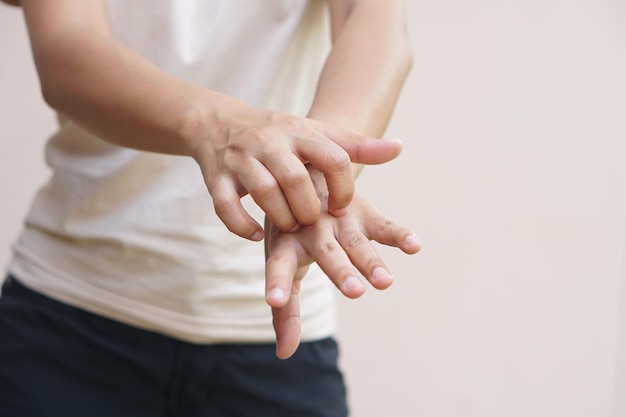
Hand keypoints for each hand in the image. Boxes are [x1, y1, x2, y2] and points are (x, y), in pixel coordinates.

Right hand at [190, 100, 403, 240]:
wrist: (219, 122)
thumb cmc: (279, 135)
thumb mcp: (317, 134)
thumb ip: (357, 146)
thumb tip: (398, 148)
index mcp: (300, 132)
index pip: (332, 158)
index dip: (343, 188)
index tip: (341, 208)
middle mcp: (270, 143)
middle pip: (295, 179)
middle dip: (308, 209)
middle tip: (312, 221)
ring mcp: (241, 159)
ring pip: (263, 192)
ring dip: (282, 218)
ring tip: (292, 227)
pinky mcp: (216, 178)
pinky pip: (226, 207)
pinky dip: (242, 226)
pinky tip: (258, 235)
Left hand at [263, 178, 420, 358]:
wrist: (307, 172)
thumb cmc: (291, 233)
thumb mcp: (283, 265)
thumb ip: (286, 310)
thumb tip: (284, 355)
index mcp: (286, 243)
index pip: (279, 266)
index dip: (277, 284)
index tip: (274, 301)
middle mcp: (312, 229)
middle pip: (327, 252)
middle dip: (341, 271)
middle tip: (356, 292)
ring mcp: (339, 219)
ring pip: (356, 242)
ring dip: (370, 260)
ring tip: (385, 282)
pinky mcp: (363, 212)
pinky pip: (383, 225)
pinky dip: (398, 234)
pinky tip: (414, 246)